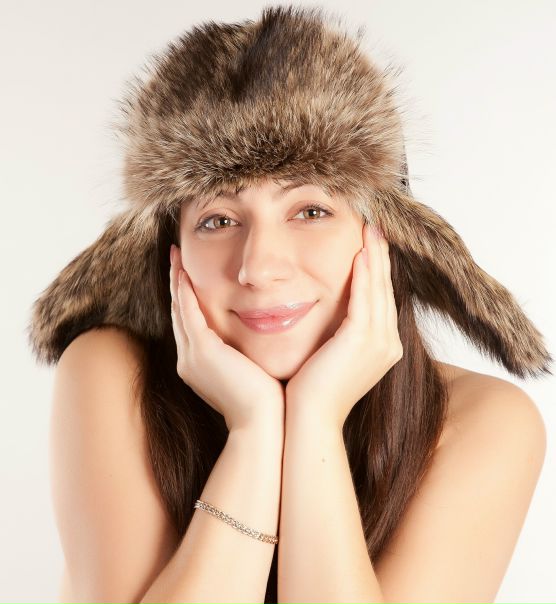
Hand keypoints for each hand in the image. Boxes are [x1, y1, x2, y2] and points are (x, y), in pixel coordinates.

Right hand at [169, 244, 284, 431]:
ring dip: (175, 281)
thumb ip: (245, 354)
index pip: (189, 323)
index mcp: (199, 365)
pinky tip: (183, 271)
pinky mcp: (203, 351)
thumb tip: (257, 340)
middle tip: (174, 257)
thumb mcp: (251, 372)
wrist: (264, 423)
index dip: (185, 298)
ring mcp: (192, 356)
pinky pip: (188, 312)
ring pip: (179, 309)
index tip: (187, 274)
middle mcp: (189, 360)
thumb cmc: (266, 401)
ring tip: (174, 256)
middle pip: (178, 313)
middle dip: (175, 284)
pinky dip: (184, 291)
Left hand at [285, 223, 402, 427]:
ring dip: (375, 258)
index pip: (380, 299)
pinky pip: (365, 300)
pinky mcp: (362, 340)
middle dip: (381, 256)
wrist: (309, 420)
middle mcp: (388, 343)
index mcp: (382, 347)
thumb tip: (330, 314)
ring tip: (371, 230)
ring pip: (378, 290)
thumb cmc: (312, 390)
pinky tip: (360, 253)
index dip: (377, 270)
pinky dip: (364, 275)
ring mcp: (379, 343)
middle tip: (376, 227)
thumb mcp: (331, 356)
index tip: (371, 244)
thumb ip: (338, 334)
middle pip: (385, 290)